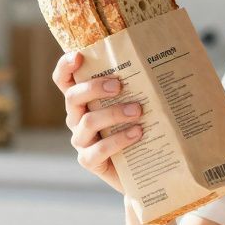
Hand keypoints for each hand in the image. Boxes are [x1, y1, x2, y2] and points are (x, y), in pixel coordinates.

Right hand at [52, 51, 143, 192]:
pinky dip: (118, 140)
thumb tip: (159, 61)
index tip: (78, 56)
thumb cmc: (139, 128)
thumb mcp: (135, 104)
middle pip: (73, 97)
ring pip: (87, 122)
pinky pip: (98, 150)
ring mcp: (81, 140)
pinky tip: (137, 133)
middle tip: (119, 85)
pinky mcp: (89, 161)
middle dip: (94, 87)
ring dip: (113, 113)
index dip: (65, 67)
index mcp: (83, 100)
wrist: (143, 168)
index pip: (64, 80)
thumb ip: (137, 86)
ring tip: (138, 111)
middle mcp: (76, 118)